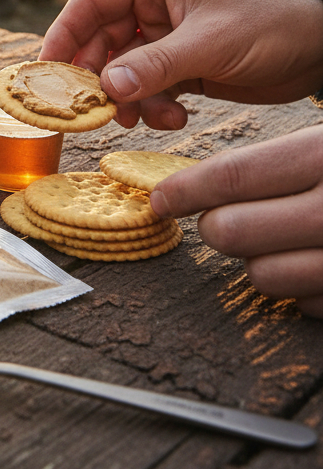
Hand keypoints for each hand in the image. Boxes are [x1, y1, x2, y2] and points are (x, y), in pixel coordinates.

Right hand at [39, 0, 322, 129]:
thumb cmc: (270, 25)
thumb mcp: (209, 44)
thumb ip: (153, 66)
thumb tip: (105, 89)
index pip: (90, 2)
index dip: (63, 35)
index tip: (46, 71)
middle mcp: (153, 3)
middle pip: (101, 41)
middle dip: (101, 79)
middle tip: (96, 110)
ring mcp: (166, 34)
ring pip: (122, 70)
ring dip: (130, 98)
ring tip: (147, 118)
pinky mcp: (180, 63)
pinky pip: (147, 86)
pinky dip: (153, 106)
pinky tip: (175, 116)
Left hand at [152, 126, 322, 317]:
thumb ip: (271, 164)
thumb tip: (196, 188)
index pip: (231, 177)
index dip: (183, 190)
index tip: (162, 199)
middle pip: (231, 232)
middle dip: (217, 226)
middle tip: (225, 218)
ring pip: (261, 276)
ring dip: (260, 260)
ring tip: (283, 239)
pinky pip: (305, 304)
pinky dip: (303, 288)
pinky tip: (319, 260)